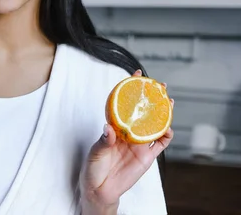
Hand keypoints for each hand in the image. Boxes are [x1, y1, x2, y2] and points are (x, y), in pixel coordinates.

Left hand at [80, 70, 173, 213]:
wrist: (100, 189)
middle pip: (142, 112)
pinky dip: (166, 136)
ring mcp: (138, 144)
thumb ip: (105, 141)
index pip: (122, 104)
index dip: (129, 89)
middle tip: (161, 87)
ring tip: (170, 103)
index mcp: (114, 126)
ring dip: (163, 114)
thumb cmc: (93, 167)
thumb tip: (109, 128)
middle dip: (152, 98)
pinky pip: (160, 145)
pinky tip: (168, 129)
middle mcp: (128, 132)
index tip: (136, 74)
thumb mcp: (96, 152)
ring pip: (154, 125)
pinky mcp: (147, 157)